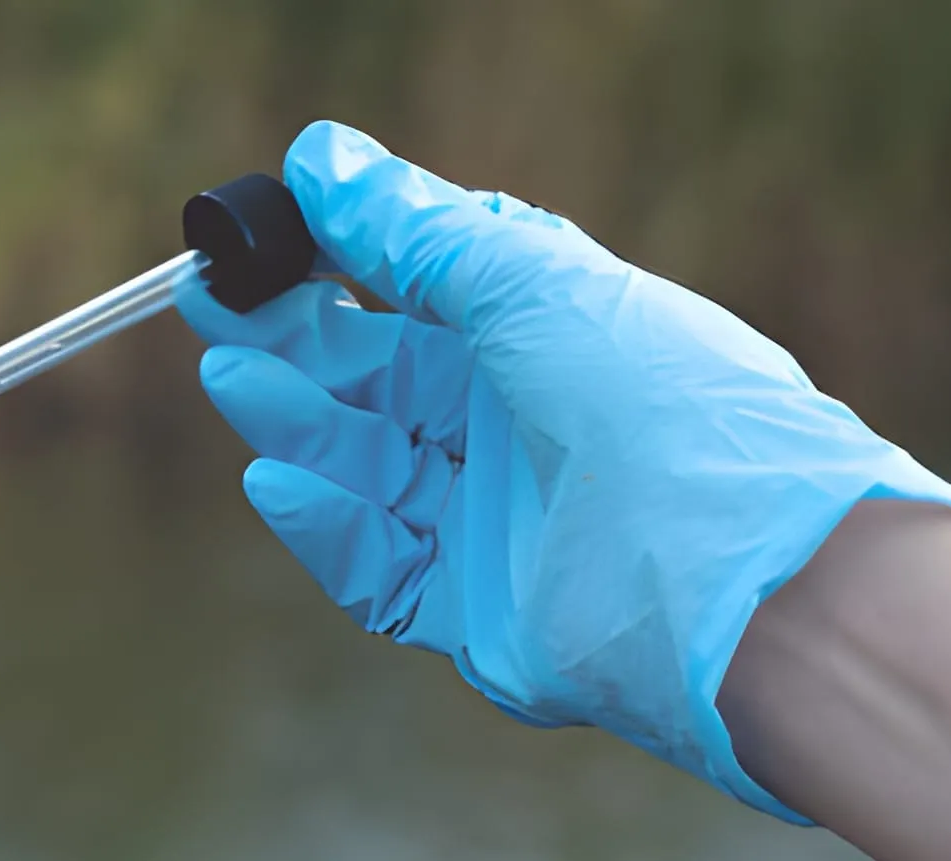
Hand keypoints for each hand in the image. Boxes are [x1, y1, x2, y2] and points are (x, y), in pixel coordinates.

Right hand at [179, 121, 950, 819]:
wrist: (742, 579)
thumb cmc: (661, 405)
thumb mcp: (533, 283)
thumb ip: (416, 230)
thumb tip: (317, 156)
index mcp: (541, 343)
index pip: (410, 298)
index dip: (328, 266)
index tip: (252, 238)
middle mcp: (515, 433)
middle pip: (373, 383)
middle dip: (290, 342)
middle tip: (207, 304)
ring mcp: (492, 527)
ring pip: (364, 469)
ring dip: (294, 421)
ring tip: (229, 374)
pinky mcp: (474, 615)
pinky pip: (376, 567)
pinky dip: (324, 525)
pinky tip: (274, 477)